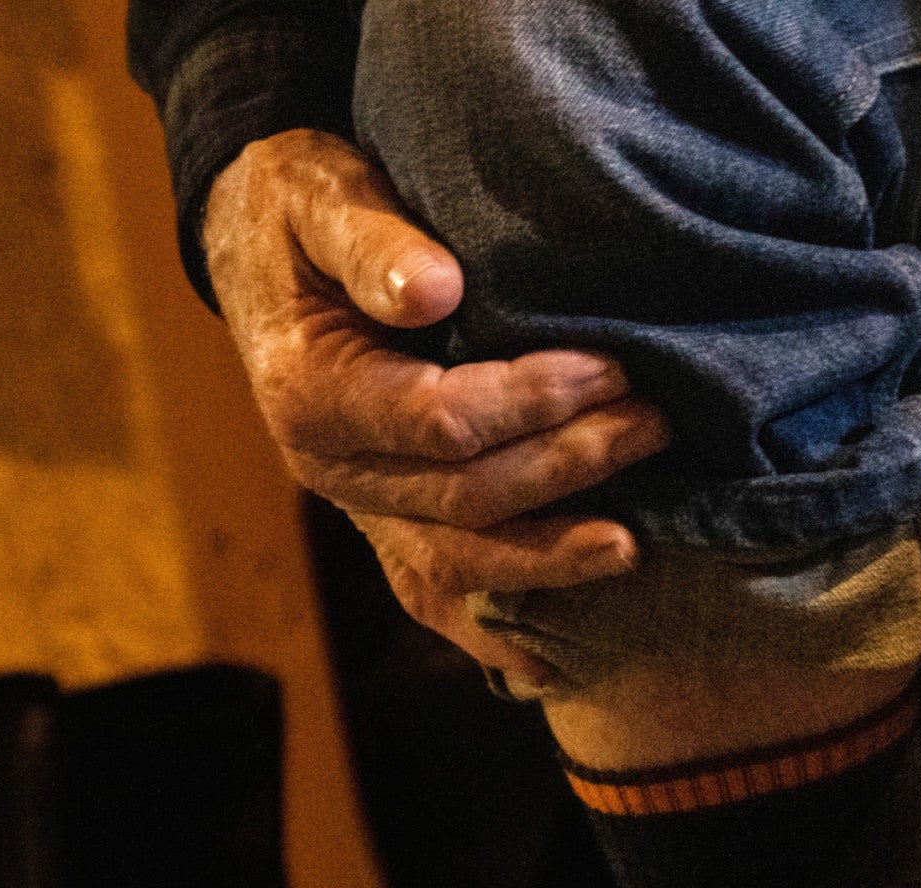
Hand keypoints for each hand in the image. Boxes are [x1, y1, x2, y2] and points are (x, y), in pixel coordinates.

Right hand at [200, 130, 672, 671]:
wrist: (267, 256)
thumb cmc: (303, 213)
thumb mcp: (320, 192)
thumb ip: (370, 239)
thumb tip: (435, 291)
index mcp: (309, 393)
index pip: (437, 421)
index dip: (529, 402)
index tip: (608, 369)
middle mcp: (330, 472)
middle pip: (464, 497)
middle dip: (568, 466)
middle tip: (652, 425)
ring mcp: (360, 515)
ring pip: (461, 565)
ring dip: (552, 559)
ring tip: (633, 543)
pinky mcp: (386, 533)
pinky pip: (440, 602)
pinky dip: (496, 636)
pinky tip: (554, 662)